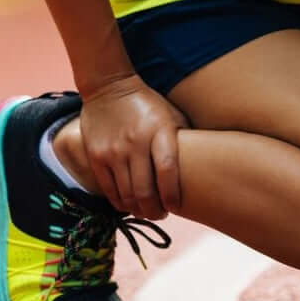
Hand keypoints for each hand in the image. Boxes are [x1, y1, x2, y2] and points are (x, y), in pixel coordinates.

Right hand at [77, 76, 188, 219]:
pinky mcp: (96, 156)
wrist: (109, 86)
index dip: (172, 195)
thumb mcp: (172, 115)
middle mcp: (135, 143)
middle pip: (145, 190)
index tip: (175, 206)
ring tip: (146, 212)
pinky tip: (128, 204)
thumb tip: (203, 166)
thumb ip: (184, 140)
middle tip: (160, 214)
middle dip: (155, 210)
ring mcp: (114, 151)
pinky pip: (109, 189)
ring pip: (127, 194)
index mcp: (159, 132)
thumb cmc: (148, 104)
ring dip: (138, 210)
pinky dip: (120, 202)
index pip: (168, 171)